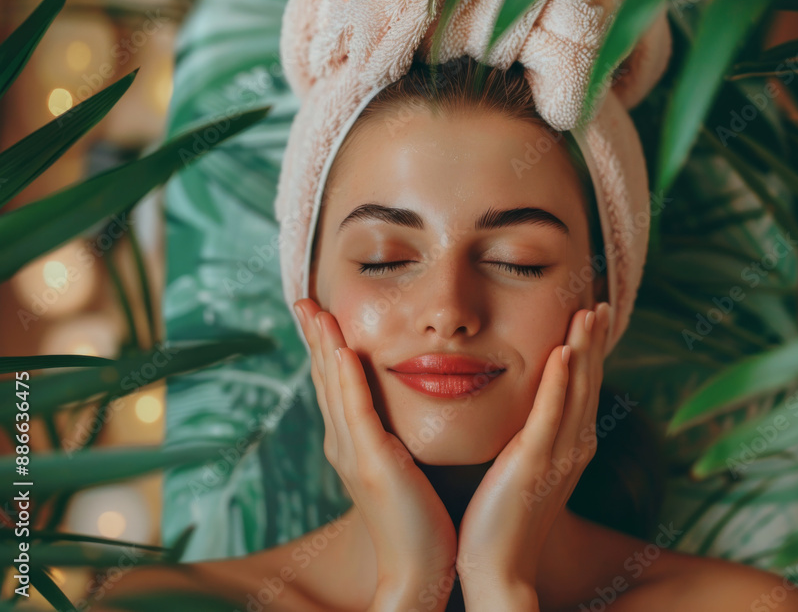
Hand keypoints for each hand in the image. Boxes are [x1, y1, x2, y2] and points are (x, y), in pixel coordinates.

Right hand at [294, 298, 457, 607]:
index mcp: (353, 446)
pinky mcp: (373, 463)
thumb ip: (396, 441)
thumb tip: (400, 418)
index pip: (337, 386)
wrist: (417, 570)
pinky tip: (344, 349)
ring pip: (335, 388)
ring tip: (316, 311)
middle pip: (326, 380)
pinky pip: (357, 412)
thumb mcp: (403, 469)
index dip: (326, 349)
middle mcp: (345, 446)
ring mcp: (354, 454)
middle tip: (304, 301)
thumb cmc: (420, 523)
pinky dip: (348, 378)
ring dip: (325, 346)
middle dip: (315, 338)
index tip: (321, 315)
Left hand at [455, 302, 611, 592]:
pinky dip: (560, 382)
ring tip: (588, 312)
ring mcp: (557, 456)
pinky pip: (551, 416)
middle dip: (594, 341)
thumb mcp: (521, 471)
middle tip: (599, 302)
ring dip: (584, 349)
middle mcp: (573, 448)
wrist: (497, 569)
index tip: (590, 316)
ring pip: (577, 391)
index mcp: (570, 448)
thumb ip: (528, 440)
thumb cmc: (500, 521)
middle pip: (588, 383)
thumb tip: (522, 416)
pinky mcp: (534, 464)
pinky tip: (563, 352)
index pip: (583, 389)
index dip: (590, 352)